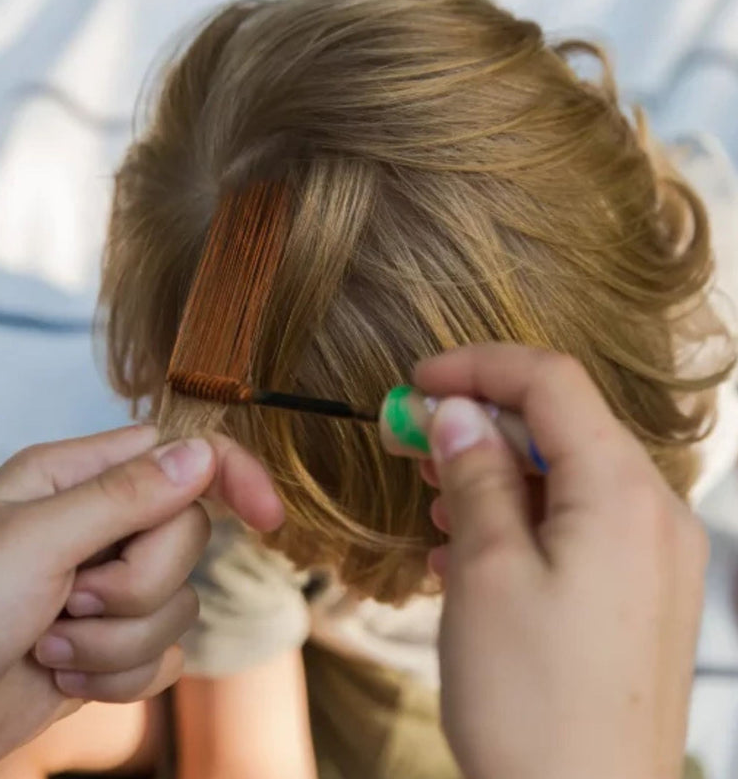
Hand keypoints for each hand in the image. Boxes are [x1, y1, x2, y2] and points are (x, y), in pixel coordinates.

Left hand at [0, 426, 282, 778]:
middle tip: (70, 600)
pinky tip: (61, 680)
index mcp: (77, 480)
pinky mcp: (110, 647)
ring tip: (48, 648)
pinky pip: (163, 657)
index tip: (268, 517)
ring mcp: (108, 589)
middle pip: (187, 538)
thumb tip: (202, 455)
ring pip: (179, 604)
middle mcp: (100, 527)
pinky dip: (116, 679)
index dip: (232, 476)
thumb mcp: (30, 544)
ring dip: (115, 642)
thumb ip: (123, 496)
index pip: (180, 456)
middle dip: (138, 584)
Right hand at [412, 345, 705, 778]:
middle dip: (482, 425)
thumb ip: (475, 474)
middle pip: (562, 427)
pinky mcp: (639, 596)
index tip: (418, 381)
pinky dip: (520, 521)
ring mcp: (653, 558)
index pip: (552, 382)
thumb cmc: (530, 701)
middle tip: (413, 439)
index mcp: (624, 494)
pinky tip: (467, 552)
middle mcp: (655, 515)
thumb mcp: (485, 570)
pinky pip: (577, 528)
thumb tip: (458, 412)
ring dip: (497, 475)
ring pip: (566, 479)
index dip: (478, 367)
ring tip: (437, 499)